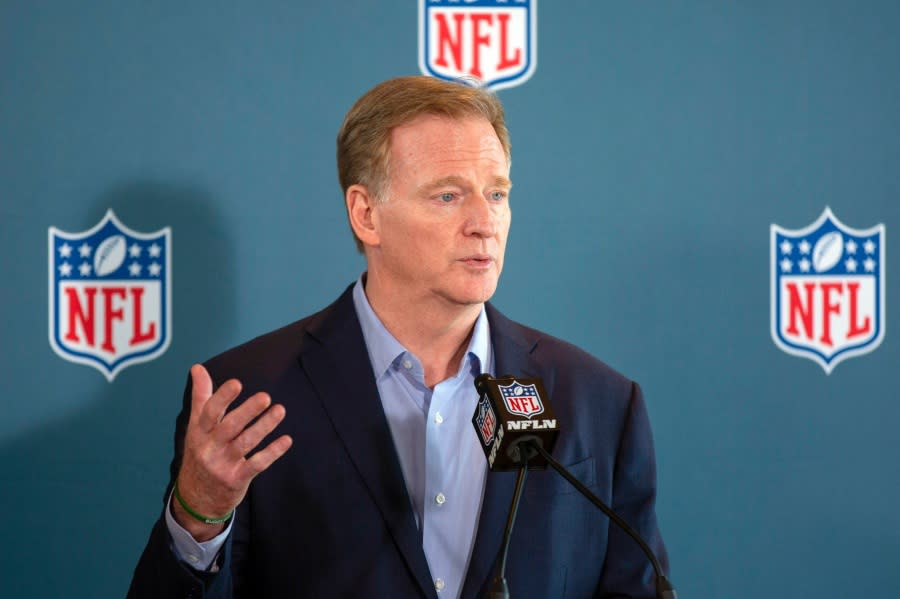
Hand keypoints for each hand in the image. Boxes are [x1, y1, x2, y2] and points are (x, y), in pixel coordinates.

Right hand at [172, 364, 292, 540]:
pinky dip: (272, 452)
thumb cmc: (200, 452)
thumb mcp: (196, 426)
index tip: (237, 383)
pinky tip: (286, 440)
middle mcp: (209, 447)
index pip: (209, 412)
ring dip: (264, 427)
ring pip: (245, 443)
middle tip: (265, 397)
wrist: (195, 498)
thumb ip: (201, 396)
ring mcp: (223, 464)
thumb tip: (197, 367)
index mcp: (199, 432)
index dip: (222, 397)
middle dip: (247, 412)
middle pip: (230, 427)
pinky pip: (257, 464)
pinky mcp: (236, 479)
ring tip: (280, 410)